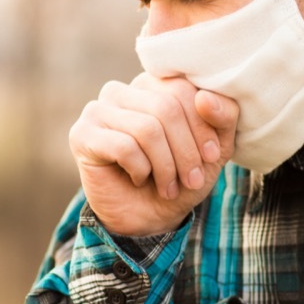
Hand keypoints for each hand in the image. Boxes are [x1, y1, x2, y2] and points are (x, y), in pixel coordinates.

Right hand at [67, 73, 238, 236]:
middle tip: (192, 180)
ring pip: (147, 128)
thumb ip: (222, 117)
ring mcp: (97, 110)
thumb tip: (205, 97)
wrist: (148, 218)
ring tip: (169, 186)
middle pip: (166, 108)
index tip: (212, 157)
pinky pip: (123, 146)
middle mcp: (122, 90)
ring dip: (166, 166)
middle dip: (186, 151)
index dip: (203, 126)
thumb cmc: (181, 177)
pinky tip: (138, 178)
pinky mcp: (82, 134)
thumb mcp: (214, 149)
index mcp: (152, 85)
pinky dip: (140, 170)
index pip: (183, 90)